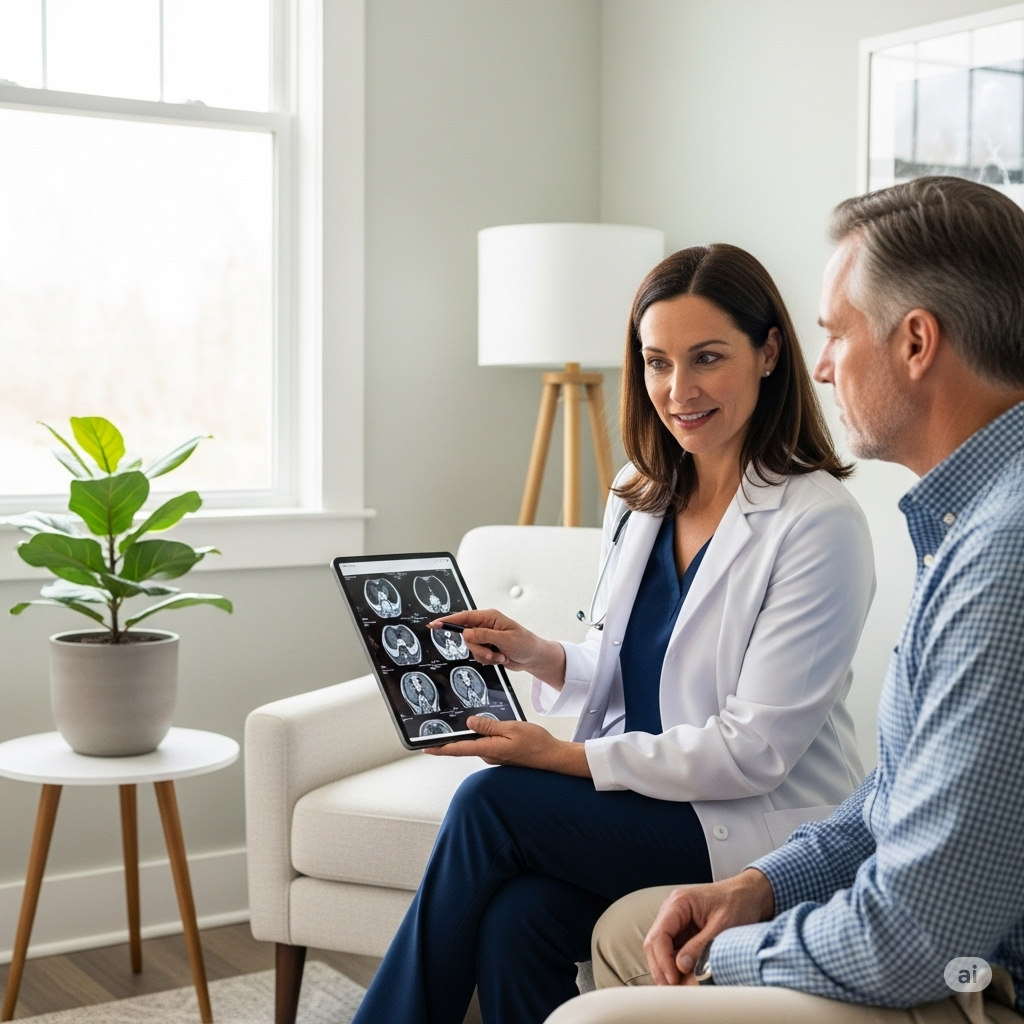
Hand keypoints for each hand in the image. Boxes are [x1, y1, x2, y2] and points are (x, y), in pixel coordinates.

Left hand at [425, 715, 590, 775]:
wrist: (553, 758)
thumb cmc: (536, 744)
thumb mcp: (511, 728)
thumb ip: (489, 726)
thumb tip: (470, 723)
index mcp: (488, 749)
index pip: (458, 749)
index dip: (440, 748)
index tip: (425, 748)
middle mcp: (489, 756)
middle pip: (467, 744)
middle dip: (458, 734)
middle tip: (449, 721)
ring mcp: (496, 757)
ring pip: (479, 742)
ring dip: (476, 732)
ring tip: (478, 717)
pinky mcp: (502, 755)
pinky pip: (488, 743)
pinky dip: (486, 735)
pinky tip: (493, 725)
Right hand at [428, 609, 565, 687]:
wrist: (534, 658)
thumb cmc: (525, 643)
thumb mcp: (505, 639)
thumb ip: (484, 635)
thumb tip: (466, 633)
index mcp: (489, 617)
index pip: (464, 617)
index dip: (448, 621)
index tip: (435, 624)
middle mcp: (486, 626)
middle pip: (467, 637)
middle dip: (478, 648)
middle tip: (493, 653)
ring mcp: (486, 637)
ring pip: (472, 649)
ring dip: (486, 656)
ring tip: (500, 655)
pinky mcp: (488, 648)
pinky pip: (478, 656)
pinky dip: (489, 660)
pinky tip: (501, 658)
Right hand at [643, 869, 774, 985]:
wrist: (750, 895)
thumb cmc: (738, 902)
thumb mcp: (722, 925)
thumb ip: (700, 945)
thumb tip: (682, 967)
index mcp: (679, 903)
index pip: (659, 935)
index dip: (663, 960)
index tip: (674, 979)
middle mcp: (672, 912)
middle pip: (654, 944)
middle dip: (662, 968)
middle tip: (675, 988)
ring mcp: (677, 923)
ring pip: (660, 950)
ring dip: (668, 970)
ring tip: (681, 987)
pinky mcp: (684, 933)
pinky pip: (673, 952)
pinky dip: (676, 967)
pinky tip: (685, 979)